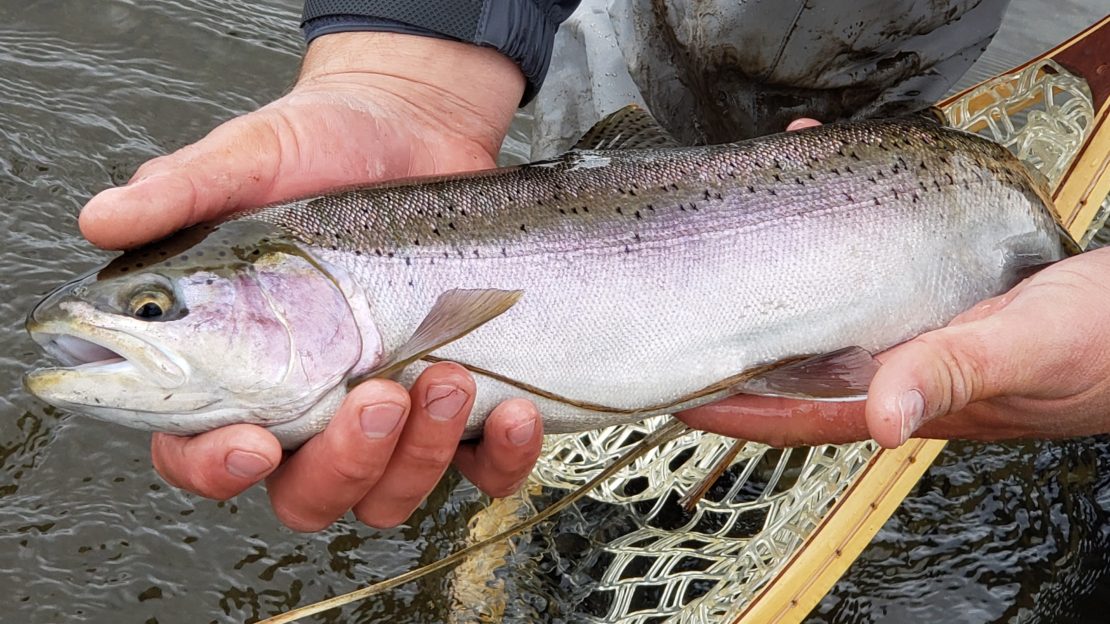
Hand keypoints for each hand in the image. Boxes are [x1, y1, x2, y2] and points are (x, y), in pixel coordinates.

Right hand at [83, 32, 544, 528]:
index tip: (254, 441)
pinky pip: (480, 469)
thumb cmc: (320, 145)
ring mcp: (389, 413)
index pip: (202, 453)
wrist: (413, 124)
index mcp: (241, 367)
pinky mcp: (460, 403)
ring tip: (448, 375)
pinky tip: (511, 411)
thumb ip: (182, 192)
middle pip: (306, 496)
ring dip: (419, 457)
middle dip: (343, 464)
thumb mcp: (250, 160)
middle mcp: (310, 407)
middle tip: (375, 394)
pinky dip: (500, 460)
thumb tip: (102, 219)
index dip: (217, 469)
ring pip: (390, 494)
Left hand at [679, 236, 1109, 447]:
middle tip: (693, 290)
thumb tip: (883, 419)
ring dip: (788, 264)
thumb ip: (954, 372)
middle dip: (746, 324)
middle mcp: (904, 364)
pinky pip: (878, 259)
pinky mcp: (945, 288)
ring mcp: (922, 325)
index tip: (676, 386)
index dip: (735, 406)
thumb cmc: (1109, 348)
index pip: (798, 412)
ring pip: (834, 299)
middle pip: (802, 353)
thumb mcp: (1025, 350)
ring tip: (748, 216)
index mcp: (912, 398)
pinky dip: (849, 225)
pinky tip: (838, 184)